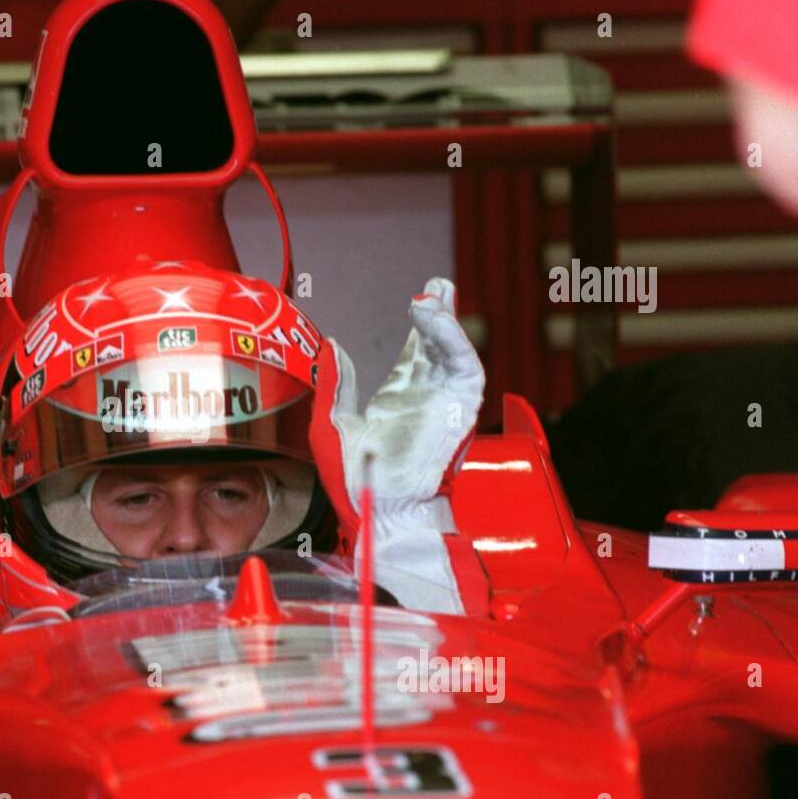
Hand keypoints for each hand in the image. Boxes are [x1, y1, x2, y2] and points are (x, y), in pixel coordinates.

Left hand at [309, 278, 484, 612]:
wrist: (379, 513)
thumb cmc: (356, 482)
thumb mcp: (332, 423)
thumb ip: (336, 384)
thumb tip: (333, 346)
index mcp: (399, 402)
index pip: (416, 355)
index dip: (420, 328)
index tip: (419, 300)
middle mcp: (426, 400)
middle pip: (439, 347)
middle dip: (441, 315)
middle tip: (437, 285)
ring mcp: (443, 404)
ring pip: (453, 353)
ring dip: (446, 323)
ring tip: (433, 297)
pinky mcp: (459, 411)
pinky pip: (464, 368)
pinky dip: (454, 341)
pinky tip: (437, 320)